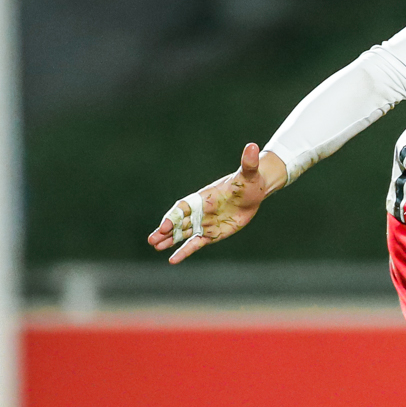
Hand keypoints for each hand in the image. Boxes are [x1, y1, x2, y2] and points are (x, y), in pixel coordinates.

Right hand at [146, 143, 287, 263]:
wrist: (254, 192)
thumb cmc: (249, 181)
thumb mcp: (249, 173)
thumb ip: (248, 162)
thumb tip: (252, 146)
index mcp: (204, 197)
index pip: (184, 207)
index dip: (173, 216)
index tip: (164, 225)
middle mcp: (200, 211)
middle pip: (178, 222)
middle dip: (165, 230)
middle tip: (152, 240)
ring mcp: (204, 223)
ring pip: (183, 233)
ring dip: (170, 240)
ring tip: (155, 247)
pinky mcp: (212, 234)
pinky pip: (196, 243)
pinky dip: (185, 251)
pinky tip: (173, 260)